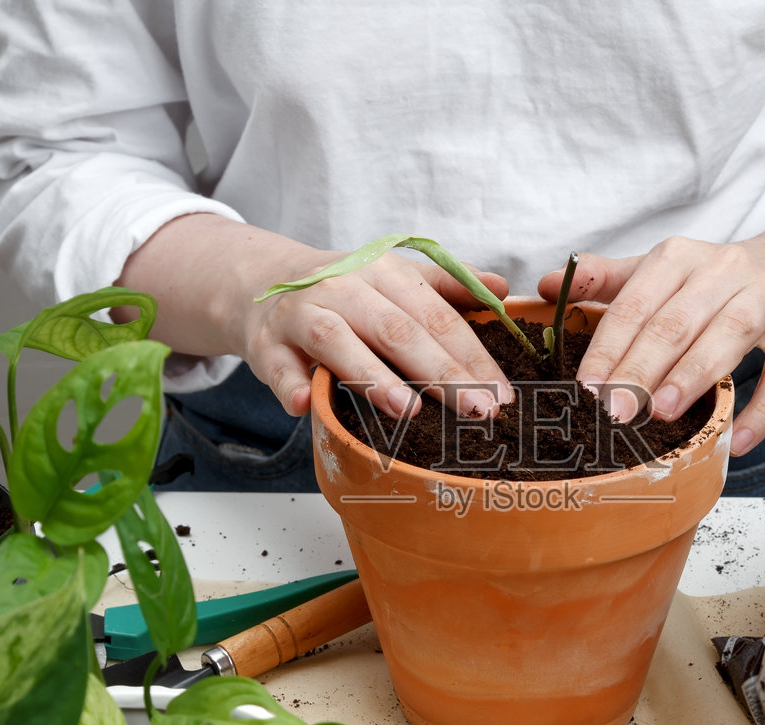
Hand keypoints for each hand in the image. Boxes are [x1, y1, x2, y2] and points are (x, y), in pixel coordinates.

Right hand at [233, 251, 513, 419]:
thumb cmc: (345, 291)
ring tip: (409, 411)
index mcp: (385, 273)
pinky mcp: (266, 343)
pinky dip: (290, 384)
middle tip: (477, 411)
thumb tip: (503, 289)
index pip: (437, 317)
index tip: (502, 395)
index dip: (472, 356)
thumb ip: (448, 287)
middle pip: (397, 331)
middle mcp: (345, 288)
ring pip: (337, 342)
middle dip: (442, 373)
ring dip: (372, 377)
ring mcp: (301, 314)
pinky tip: (305, 405)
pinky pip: (277, 366)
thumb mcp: (395, 280)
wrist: (261, 279)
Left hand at [537, 232, 764, 456]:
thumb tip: (544, 286)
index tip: (585, 386)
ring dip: (693, 376)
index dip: (609, 346)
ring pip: (728, 336)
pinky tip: (738, 440)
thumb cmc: (720, 279)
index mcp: (679, 257)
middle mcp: (723, 270)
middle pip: (676, 322)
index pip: (635, 304)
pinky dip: (763, 409)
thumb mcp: (665, 270)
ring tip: (662, 412)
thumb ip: (607, 281)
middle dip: (642, 368)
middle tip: (615, 411)